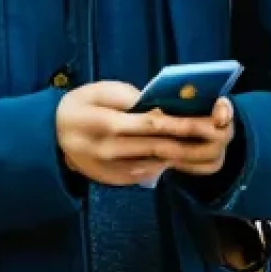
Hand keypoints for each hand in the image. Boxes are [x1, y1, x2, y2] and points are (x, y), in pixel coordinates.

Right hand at [55, 82, 234, 186]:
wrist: (50, 140)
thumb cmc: (77, 107)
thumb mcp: (96, 90)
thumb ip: (127, 95)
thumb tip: (156, 103)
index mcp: (108, 124)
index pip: (153, 124)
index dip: (182, 123)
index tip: (207, 119)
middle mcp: (114, 150)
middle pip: (162, 147)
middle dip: (195, 141)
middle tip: (221, 134)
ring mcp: (117, 169)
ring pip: (160, 162)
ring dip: (188, 155)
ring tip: (213, 145)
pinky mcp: (119, 180)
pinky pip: (151, 171)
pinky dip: (170, 162)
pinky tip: (187, 154)